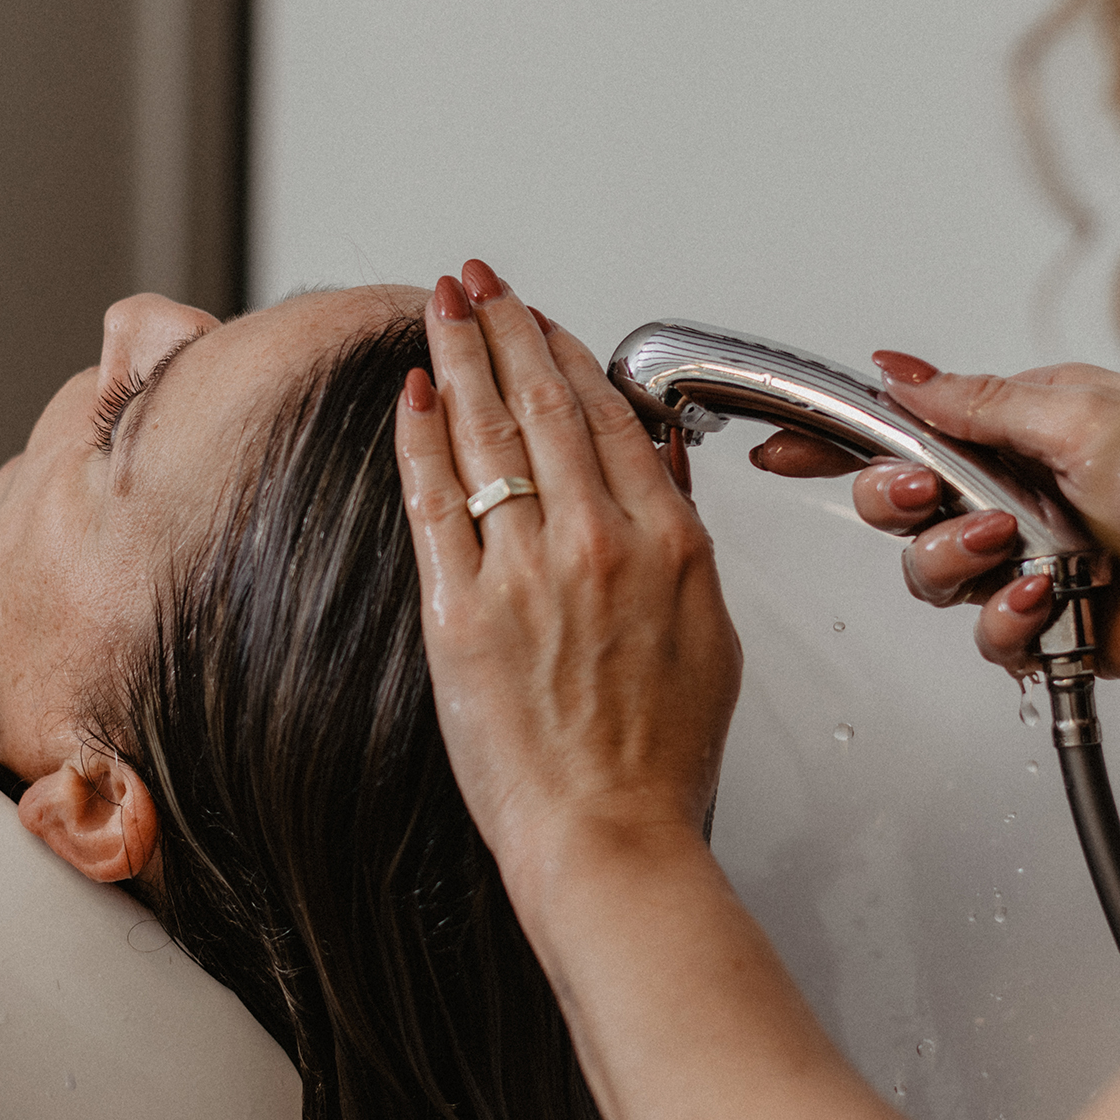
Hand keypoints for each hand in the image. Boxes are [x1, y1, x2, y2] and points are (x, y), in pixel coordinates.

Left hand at [394, 260, 741, 864]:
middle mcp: (596, 543)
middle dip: (504, 325)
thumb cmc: (659, 759)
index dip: (564, 352)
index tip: (540, 318)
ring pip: (485, 433)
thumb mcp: (709, 637)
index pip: (609, 415)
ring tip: (440, 309)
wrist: (610, 837)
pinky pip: (433, 499)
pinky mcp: (460, 611)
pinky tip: (410, 394)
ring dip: (457, 356)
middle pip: (542, 403)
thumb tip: (657, 475)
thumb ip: (680, 544)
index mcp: (667, 543)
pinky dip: (419, 437)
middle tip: (477, 282)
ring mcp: (524, 572)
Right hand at [751, 355, 1119, 717]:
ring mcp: (1023, 565)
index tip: (780, 442)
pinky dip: (1007, 621)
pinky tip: (1045, 603)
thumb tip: (900, 372)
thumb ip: (977, 401)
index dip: (835, 439)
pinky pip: (982, 637)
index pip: (902, 431)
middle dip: (896, 501)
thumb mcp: (1088, 411)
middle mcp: (1011, 498)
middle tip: (930, 494)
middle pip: (893, 507)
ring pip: (928, 575)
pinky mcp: (1043, 628)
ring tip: (1018, 552)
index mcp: (1017, 433)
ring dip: (960, 562)